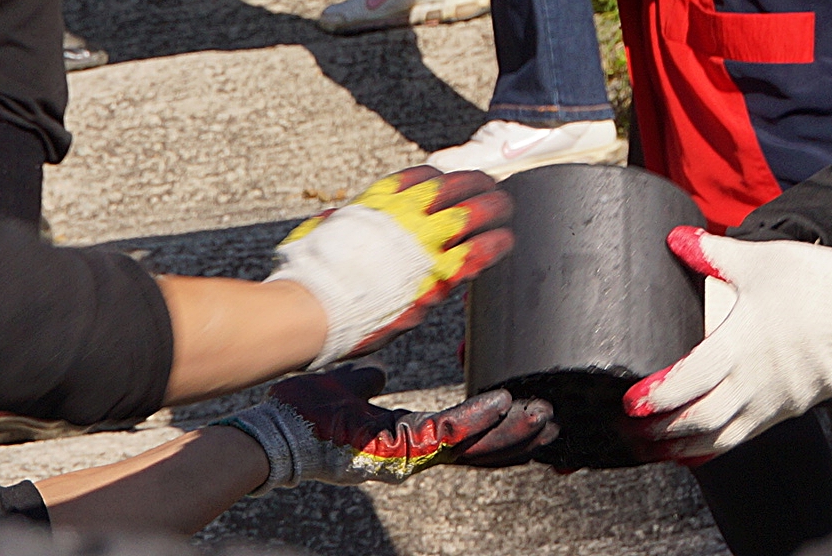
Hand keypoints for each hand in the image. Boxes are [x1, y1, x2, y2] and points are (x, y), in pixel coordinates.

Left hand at [218, 365, 556, 491]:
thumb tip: (378, 375)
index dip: (496, 431)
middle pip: (479, 452)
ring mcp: (408, 455)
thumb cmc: (305, 417)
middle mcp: (413, 452)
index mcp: (405, 438)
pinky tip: (502, 404)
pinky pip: (447, 436)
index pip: (462, 438)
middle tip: (552, 422)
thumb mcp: (344, 394)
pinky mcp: (399, 450)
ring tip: (540, 416)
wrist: (279, 434)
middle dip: (518, 439)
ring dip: (509, 433)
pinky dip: (478, 420)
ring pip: (472, 448)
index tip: (526, 413)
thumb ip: (365, 386)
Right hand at [269, 165, 512, 367]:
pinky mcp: (435, 278)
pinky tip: (505, 240)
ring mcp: (423, 244)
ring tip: (505, 205)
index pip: (419, 178)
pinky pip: (476, 254)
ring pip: (472, 215)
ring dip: (492, 207)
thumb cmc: (309, 276)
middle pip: (453, 188)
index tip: (450, 180)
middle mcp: (405, 216)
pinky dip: (493, 244)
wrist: (314, 308)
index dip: (440, 177)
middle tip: (489, 184)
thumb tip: (331, 218)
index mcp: (377, 203)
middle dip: (474, 184)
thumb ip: (334, 224)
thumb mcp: (318, 234)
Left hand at [623, 232, 831, 464]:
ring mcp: (774, 401)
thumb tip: (675, 239)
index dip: (657, 395)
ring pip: (723, 437)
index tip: (630, 401)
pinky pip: (748, 435)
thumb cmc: (821, 287)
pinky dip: (720, 446)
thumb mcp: (761, 260)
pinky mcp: (791, 407)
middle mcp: (755, 383)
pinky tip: (705, 448)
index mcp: (741, 347)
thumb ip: (714, 253)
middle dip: (661, 431)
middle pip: (700, 420)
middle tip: (630, 433)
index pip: (689, 381)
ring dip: (687, 447)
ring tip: (658, 451)